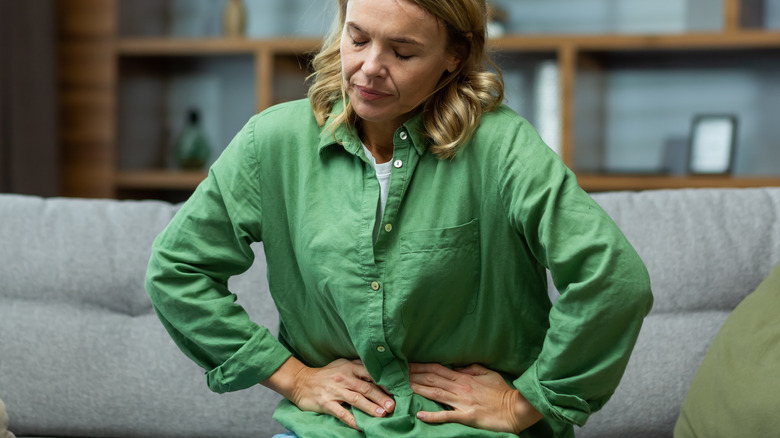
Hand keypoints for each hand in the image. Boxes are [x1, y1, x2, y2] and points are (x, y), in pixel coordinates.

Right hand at [262, 357, 394, 430]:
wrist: (301, 381)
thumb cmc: (326, 374)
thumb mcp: (342, 364)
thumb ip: (359, 367)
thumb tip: (381, 371)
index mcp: (350, 367)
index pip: (370, 373)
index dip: (384, 381)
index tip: (398, 388)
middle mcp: (343, 377)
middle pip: (366, 387)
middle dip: (381, 397)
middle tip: (393, 405)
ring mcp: (334, 391)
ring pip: (356, 399)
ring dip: (370, 408)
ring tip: (382, 414)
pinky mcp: (326, 403)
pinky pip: (341, 413)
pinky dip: (352, 420)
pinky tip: (361, 427)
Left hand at [409, 363, 542, 433]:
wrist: (515, 408)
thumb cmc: (502, 391)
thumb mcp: (487, 373)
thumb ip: (471, 368)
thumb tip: (457, 367)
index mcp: (464, 377)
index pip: (438, 369)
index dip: (422, 366)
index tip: (409, 364)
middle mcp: (460, 388)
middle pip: (432, 379)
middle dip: (414, 375)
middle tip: (398, 373)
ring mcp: (462, 402)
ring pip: (435, 394)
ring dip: (418, 390)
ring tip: (404, 387)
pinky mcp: (466, 416)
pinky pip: (446, 415)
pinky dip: (432, 416)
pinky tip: (420, 415)